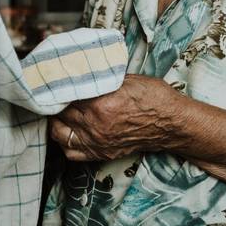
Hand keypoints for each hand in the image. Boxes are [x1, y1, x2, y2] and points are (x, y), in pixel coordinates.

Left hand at [49, 74, 185, 160]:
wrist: (172, 123)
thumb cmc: (153, 97)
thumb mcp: (125, 79)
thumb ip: (99, 78)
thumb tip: (79, 71)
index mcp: (100, 105)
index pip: (65, 95)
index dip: (56, 86)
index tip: (52, 80)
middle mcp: (96, 126)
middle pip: (59, 113)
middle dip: (53, 101)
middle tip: (52, 92)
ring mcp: (98, 142)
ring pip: (60, 133)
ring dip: (55, 120)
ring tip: (56, 110)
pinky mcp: (102, 153)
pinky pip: (71, 152)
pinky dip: (64, 141)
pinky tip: (66, 129)